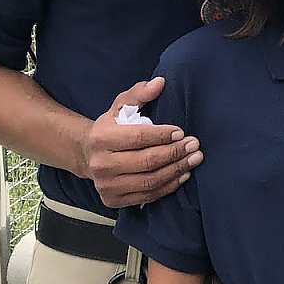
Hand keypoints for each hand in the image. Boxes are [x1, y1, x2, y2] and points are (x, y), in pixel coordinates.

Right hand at [82, 78, 203, 207]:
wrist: (88, 155)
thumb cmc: (110, 127)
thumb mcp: (120, 105)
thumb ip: (139, 93)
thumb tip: (160, 83)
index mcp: (100, 138)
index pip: (137, 137)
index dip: (162, 135)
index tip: (181, 131)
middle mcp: (100, 164)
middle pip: (146, 161)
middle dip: (175, 153)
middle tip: (195, 145)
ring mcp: (106, 186)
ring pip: (149, 181)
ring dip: (176, 171)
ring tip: (194, 160)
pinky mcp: (113, 200)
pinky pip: (147, 196)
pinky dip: (168, 186)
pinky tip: (182, 175)